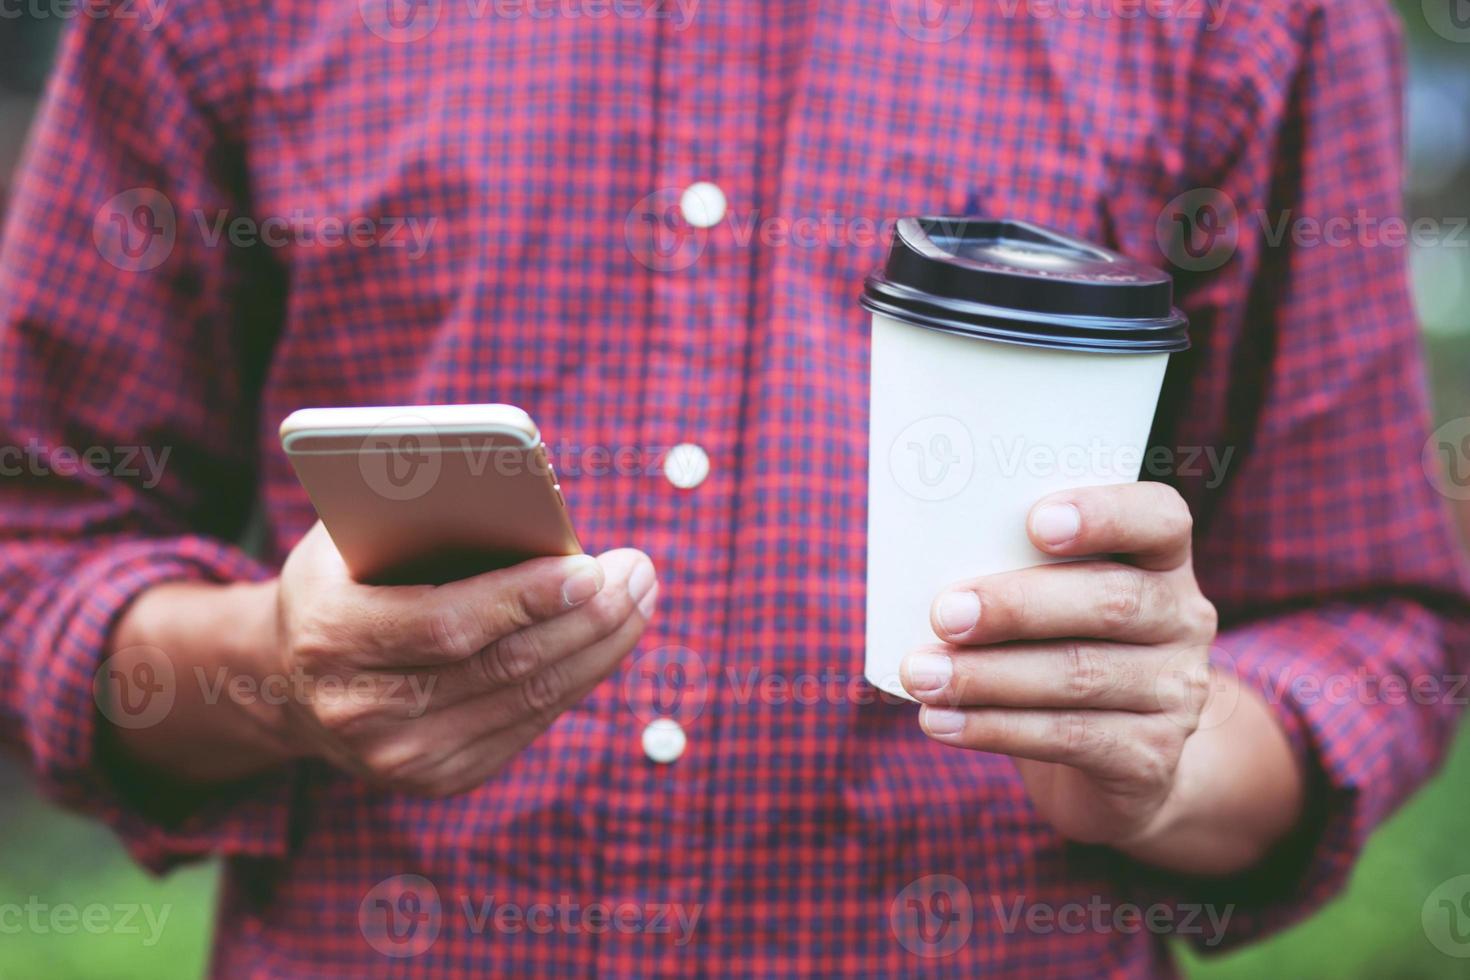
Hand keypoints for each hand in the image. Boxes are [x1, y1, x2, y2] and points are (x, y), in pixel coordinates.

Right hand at [265, 523, 657, 795]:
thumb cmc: (343, 580)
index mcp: (333, 637)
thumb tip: (528, 500)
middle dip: (587, 617)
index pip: (448, 625)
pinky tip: (608, 639)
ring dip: (600, 647)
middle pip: (505, 666)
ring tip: (639, 597)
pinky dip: (578, 678)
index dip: (526, 598)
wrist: (290, 679)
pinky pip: (529, 725)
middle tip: (639, 572)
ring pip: (530, 700)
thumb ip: (421, 520)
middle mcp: (362, 711)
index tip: (592, 567)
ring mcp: (402, 758)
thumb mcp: (353, 536)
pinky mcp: (440, 779)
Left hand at [900, 482, 1218, 847]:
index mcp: (1161, 559)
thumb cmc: (1057, 647)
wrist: (1114, 765)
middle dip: (1018, 607)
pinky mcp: (1150, 758)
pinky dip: (994, 728)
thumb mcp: (1049, 600)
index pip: (1160, 518)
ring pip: (1080, 675)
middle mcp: (1182, 619)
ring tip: (921, 675)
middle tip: (945, 614)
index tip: (1036, 522)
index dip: (1105, 514)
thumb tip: (916, 561)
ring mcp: (1174, 693)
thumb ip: (1010, 569)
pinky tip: (940, 720)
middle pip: (1110, 601)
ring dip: (988, 676)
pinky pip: (1069, 738)